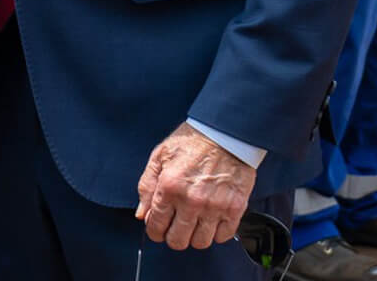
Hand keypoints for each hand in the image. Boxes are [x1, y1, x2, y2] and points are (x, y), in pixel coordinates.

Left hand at [134, 122, 256, 250]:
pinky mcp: (235, 208)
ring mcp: (214, 206)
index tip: (157, 229)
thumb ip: (147, 186)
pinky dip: (216, 233)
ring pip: (200, 242)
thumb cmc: (192, 141)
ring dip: (194, 236)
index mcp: (170, 187)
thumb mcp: (160, 156)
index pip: (156, 226)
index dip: (154, 231)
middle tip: (175, 227)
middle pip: (178, 241)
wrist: (225, 133)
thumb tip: (142, 213)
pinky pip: (223, 236)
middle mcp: (192, 200)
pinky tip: (211, 220)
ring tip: (194, 223)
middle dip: (172, 237)